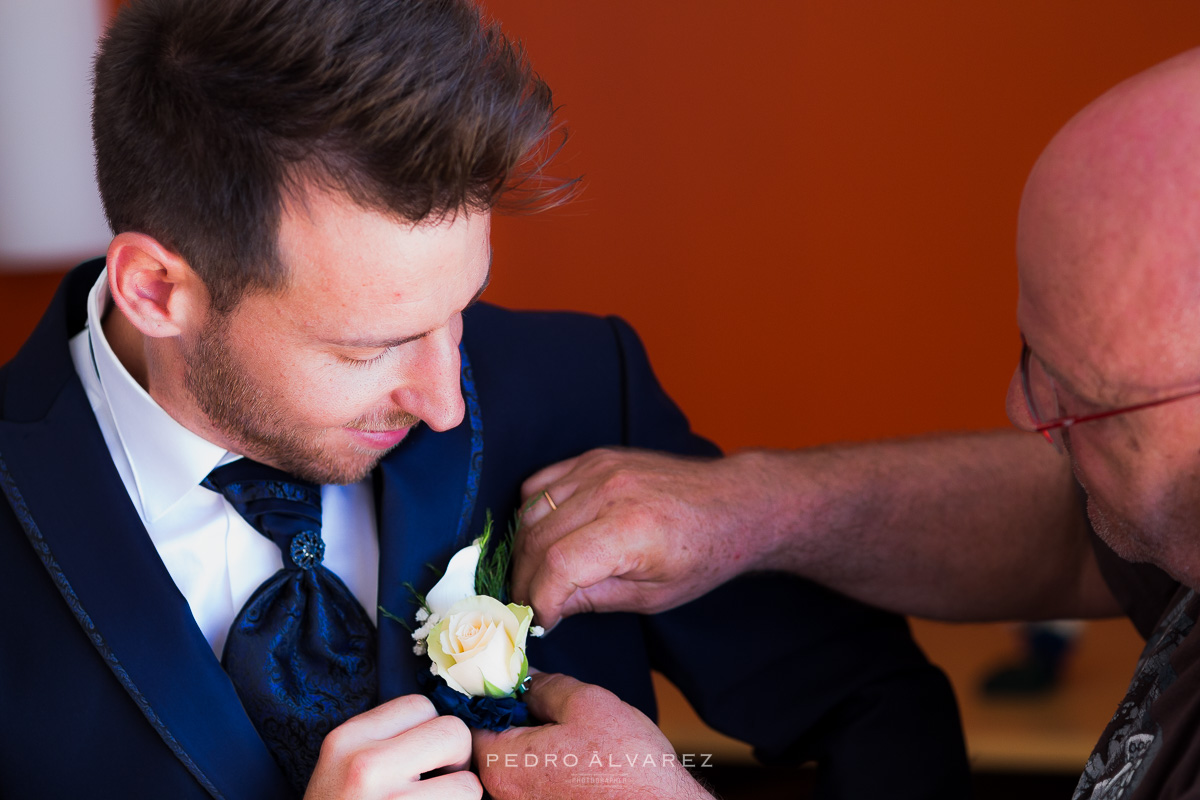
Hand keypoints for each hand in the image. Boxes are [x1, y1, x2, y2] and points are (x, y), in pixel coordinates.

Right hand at [304, 694, 481, 798]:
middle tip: (436, 787)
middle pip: (451, 732)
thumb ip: (385, 743)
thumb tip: (448, 729)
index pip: (418, 705)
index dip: (431, 733)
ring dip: (459, 798)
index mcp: (346, 740)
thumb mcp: (344, 769)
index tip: (422, 761)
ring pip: (466, 782)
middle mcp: (364, 764)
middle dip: (455, 760)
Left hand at [472, 673, 711, 799]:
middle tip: (538, 696)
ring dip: (529, 739)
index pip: (470, 719)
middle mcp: (505, 793)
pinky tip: (573, 751)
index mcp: (503, 763)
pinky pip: (531, 779)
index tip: (502, 677)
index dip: (486, 692)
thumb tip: (522, 678)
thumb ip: (543, 685)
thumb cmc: (627, 766)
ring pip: (513, 760)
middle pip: (489, 741)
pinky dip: (544, 761)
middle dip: (510, 715)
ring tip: (561, 723)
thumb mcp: (585, 702)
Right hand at [513, 448, 775, 626]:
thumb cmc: (703, 555)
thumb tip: (546, 610)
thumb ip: (594, 599)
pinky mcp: (594, 458)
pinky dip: (530, 513)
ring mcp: (598, 469)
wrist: (733, 503)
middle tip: (528, 606)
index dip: (539, 599)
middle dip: (525, 580)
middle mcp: (609, 491)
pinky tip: (541, 538)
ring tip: (534, 578)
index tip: (540, 621)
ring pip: (530, 511)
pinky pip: (540, 483)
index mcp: (630, 529)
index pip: (558, 565)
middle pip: (537, 539)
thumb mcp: (653, 596)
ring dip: (523, 550)